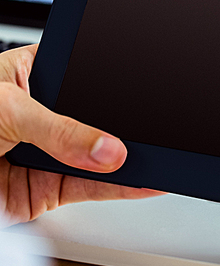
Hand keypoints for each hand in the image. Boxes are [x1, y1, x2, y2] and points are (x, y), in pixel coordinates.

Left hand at [0, 45, 163, 225]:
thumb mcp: (6, 111)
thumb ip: (60, 130)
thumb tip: (107, 147)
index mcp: (30, 75)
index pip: (84, 75)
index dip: (114, 82)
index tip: (144, 90)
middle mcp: (43, 115)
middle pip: (95, 118)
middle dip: (124, 125)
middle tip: (156, 129)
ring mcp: (46, 153)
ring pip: (97, 156)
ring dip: (127, 159)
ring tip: (159, 157)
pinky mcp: (46, 190)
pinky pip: (91, 188)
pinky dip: (118, 188)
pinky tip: (142, 180)